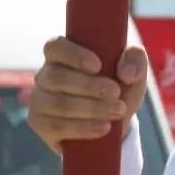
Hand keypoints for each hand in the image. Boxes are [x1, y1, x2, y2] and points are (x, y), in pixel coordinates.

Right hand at [28, 37, 147, 153]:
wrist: (113, 124)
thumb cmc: (118, 88)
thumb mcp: (133, 70)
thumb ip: (135, 59)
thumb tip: (126, 73)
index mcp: (62, 55)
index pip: (55, 47)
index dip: (73, 55)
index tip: (98, 65)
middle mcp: (46, 75)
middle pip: (57, 77)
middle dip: (89, 86)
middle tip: (116, 92)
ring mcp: (40, 100)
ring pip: (59, 104)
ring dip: (91, 108)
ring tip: (117, 111)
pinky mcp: (41, 124)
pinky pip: (56, 126)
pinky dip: (83, 128)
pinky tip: (103, 128)